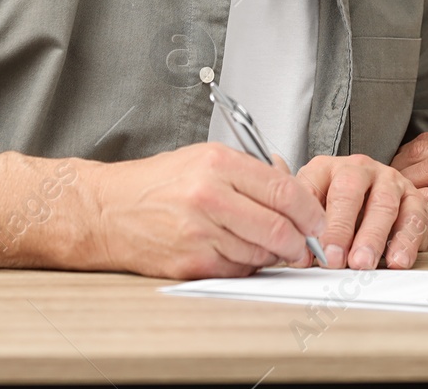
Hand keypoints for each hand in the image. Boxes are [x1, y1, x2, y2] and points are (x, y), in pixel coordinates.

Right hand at [80, 143, 326, 279]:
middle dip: (301, 242)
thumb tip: (293, 188)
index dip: (310, 210)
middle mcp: (209, 196)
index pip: (283, 189)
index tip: (319, 220)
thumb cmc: (157, 183)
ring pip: (261, 252)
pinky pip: (237, 269)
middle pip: (278, 227)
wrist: (108, 210)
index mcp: (218, 164)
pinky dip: (247, 265)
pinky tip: (237, 251)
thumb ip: (251, 170)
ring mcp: (199, 233)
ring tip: (266, 244)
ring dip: (273, 254)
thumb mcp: (205, 157)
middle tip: (306, 245)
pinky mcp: (191, 263)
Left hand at [296, 154, 427, 269]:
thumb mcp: (319, 216)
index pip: (311, 187)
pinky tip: (396, 260)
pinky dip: (405, 241)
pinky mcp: (413, 196)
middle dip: (340, 228)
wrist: (382, 210)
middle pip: (347, 190)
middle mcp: (357, 168)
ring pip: (382, 204)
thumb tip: (301, 257)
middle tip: (334, 258)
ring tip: (362, 263)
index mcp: (325, 169)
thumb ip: (307, 233)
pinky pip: (412, 216)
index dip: (309, 219)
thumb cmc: (342, 215)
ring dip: (371, 237)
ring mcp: (388, 179)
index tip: (309, 249)